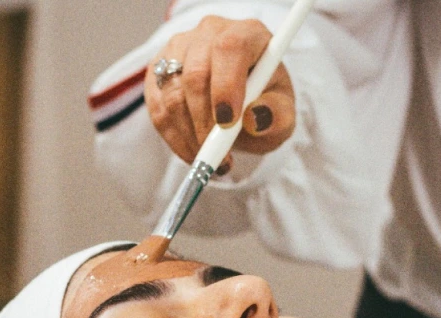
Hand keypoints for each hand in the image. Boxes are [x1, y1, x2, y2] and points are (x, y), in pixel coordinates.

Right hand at [144, 16, 295, 173]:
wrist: (242, 106)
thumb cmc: (264, 104)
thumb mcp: (282, 114)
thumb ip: (277, 116)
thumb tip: (256, 118)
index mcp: (247, 34)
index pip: (230, 49)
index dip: (225, 86)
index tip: (228, 124)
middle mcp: (209, 34)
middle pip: (195, 74)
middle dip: (204, 124)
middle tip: (219, 157)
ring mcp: (179, 50)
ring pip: (172, 95)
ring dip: (190, 137)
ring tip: (211, 160)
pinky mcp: (158, 72)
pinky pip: (158, 109)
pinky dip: (175, 139)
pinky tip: (193, 153)